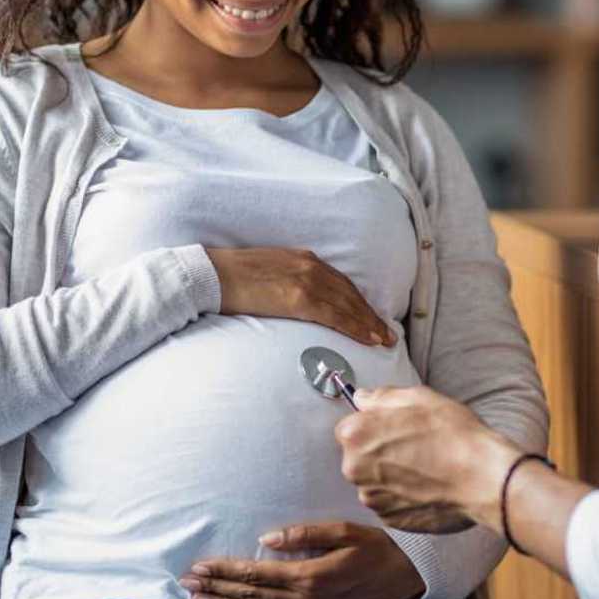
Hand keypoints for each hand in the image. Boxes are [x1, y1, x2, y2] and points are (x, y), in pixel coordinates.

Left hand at [180, 522, 423, 598]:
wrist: (411, 579)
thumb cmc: (378, 548)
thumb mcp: (345, 531)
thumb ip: (303, 534)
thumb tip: (265, 537)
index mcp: (310, 575)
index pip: (255, 574)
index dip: (224, 570)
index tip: (199, 566)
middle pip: (250, 597)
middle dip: (215, 589)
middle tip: (186, 584)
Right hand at [206, 248, 395, 346]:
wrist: (212, 274)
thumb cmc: (232, 277)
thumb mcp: (268, 272)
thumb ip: (288, 282)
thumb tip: (295, 302)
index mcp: (303, 259)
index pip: (340, 283)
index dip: (358, 302)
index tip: (372, 316)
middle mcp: (310, 266)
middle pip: (350, 294)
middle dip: (369, 314)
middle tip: (386, 334)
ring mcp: (306, 281)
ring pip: (348, 305)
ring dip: (368, 323)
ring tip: (382, 340)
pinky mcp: (298, 297)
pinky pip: (335, 315)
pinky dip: (355, 326)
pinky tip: (367, 337)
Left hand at [336, 386, 521, 533]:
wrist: (482, 479)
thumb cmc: (453, 435)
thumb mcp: (417, 397)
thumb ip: (381, 397)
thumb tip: (362, 399)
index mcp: (355, 435)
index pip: (349, 427)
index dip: (373, 426)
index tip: (394, 427)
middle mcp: (354, 470)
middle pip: (358, 456)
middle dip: (379, 451)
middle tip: (414, 446)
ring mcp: (372, 498)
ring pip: (374, 481)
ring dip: (391, 475)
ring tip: (424, 467)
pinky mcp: (389, 519)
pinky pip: (389, 502)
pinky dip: (402, 495)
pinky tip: (426, 485)